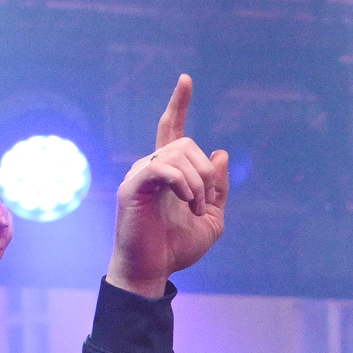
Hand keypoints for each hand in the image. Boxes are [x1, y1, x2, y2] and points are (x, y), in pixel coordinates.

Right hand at [107, 76, 229, 296]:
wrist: (151, 272)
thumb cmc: (176, 249)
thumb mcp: (211, 219)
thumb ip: (217, 188)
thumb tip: (220, 153)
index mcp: (169, 172)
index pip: (172, 129)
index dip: (179, 104)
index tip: (186, 80)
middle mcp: (151, 166)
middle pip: (186, 143)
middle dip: (206, 171)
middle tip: (204, 202)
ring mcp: (140, 174)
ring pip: (179, 154)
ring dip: (198, 183)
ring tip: (194, 209)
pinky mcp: (133, 187)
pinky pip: (164, 168)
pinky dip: (183, 183)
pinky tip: (185, 202)